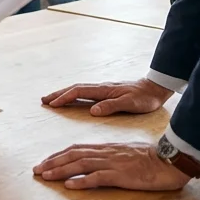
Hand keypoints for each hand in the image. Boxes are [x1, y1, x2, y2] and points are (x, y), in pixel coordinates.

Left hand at [33, 142, 190, 190]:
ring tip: (45, 176)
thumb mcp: (125, 155)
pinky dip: (82, 181)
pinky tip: (70, 186)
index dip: (58, 155)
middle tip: (36, 170)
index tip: (44, 162)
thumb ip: (109, 157)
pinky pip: (98, 177)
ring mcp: (113, 163)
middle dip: (52, 162)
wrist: (171, 161)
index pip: (76, 149)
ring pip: (80, 164)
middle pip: (73, 154)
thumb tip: (93, 164)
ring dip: (60, 171)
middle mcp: (106, 153)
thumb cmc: (151, 160)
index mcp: (106, 148)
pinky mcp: (121, 175)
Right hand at [41, 78, 174, 115]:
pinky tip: (71, 100)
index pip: (79, 92)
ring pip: (78, 90)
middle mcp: (100, 88)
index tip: (52, 104)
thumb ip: (112, 106)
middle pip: (74, 89)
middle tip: (44, 100)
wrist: (155, 88)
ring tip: (52, 99)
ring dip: (64, 94)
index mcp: (104, 90)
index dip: (64, 98)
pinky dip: (73, 95)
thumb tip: (93, 111)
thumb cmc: (144, 98)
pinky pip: (84, 93)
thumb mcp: (130, 104)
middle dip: (58, 94)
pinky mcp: (106, 93)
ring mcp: (102, 90)